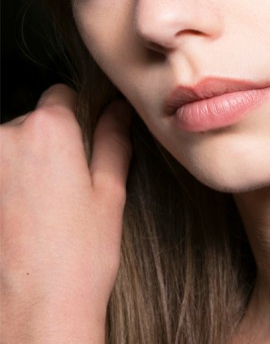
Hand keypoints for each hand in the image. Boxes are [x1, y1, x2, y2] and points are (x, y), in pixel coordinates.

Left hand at [0, 84, 131, 343]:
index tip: (82, 145)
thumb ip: (112, 142)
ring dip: (23, 166)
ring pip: (10, 149)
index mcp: (50, 129)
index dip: (77, 117)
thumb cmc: (78, 259)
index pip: (61, 95)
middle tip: (65, 188)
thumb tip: (118, 112)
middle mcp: (8, 137)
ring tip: (42, 211)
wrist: (35, 314)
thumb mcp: (109, 194)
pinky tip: (22, 219)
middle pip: (32, 122)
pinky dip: (7, 186)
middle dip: (48, 145)